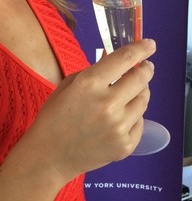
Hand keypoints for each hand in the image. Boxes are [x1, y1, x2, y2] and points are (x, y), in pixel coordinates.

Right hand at [28, 39, 155, 184]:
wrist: (50, 155)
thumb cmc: (54, 116)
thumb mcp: (69, 85)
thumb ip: (94, 72)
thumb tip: (118, 63)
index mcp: (90, 84)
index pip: (125, 59)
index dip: (141, 49)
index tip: (151, 44)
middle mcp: (108, 103)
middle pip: (141, 79)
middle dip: (146, 69)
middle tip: (145, 68)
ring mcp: (119, 126)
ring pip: (144, 100)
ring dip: (139, 93)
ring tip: (128, 94)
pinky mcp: (125, 145)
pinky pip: (140, 123)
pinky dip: (133, 117)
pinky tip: (119, 118)